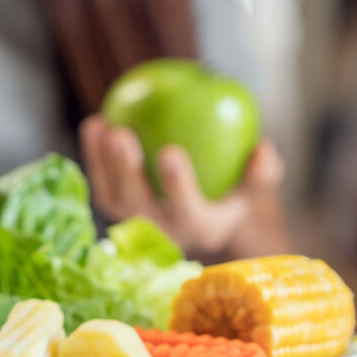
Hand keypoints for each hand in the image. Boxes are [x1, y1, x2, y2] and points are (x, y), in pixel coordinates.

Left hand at [79, 115, 284, 255]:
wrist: (199, 206)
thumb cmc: (231, 188)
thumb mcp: (254, 184)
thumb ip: (263, 171)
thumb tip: (262, 149)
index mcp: (200, 229)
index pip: (188, 211)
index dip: (177, 185)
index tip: (170, 149)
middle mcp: (163, 233)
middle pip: (139, 206)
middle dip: (126, 172)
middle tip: (122, 134)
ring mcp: (134, 223)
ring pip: (112, 196)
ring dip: (103, 163)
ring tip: (104, 126)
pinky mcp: (114, 209)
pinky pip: (100, 182)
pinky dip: (93, 155)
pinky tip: (95, 123)